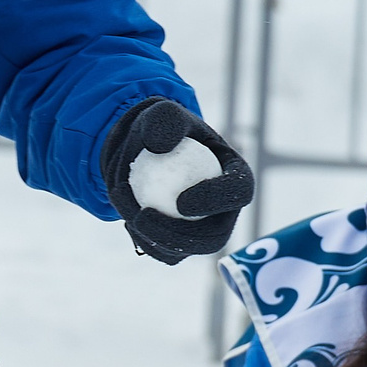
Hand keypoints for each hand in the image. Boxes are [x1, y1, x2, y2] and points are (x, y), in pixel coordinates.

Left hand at [100, 97, 253, 264]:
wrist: (142, 148)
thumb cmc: (159, 128)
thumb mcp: (161, 114)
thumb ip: (165, 121)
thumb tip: (160, 146)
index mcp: (235, 176)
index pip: (238, 192)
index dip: (216, 201)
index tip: (182, 201)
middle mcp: (225, 209)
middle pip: (216, 235)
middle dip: (184, 236)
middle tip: (146, 218)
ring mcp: (204, 229)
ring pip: (189, 249)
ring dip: (158, 239)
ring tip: (132, 217)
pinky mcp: (181, 241)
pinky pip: (167, 253)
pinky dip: (147, 241)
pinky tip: (128, 221)